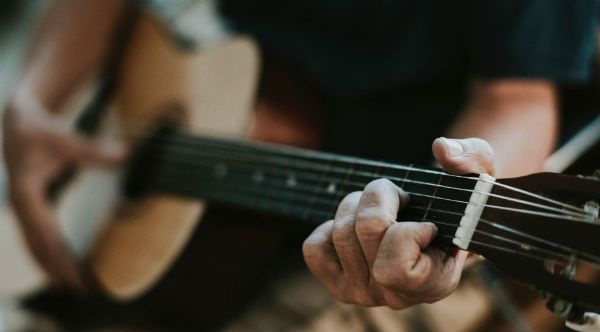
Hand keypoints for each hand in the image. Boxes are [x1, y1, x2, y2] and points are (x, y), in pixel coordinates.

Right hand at [3, 97, 124, 288]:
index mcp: (26, 193)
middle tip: (78, 288)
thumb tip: (127, 157)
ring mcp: (24, 207)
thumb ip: (94, 151)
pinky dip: (50, 251)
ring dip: (51, 264)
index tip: (73, 272)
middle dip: (55, 268)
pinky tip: (64, 263)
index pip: (43, 232)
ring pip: (34, 243)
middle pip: (37, 245)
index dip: (59, 254)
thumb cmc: (41, 130)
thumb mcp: (66, 139)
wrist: (19, 121)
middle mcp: (22, 204)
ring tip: (71, 285)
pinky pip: (38, 235)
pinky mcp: (32, 205)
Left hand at [303, 137, 494, 308]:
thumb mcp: (478, 179)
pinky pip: (314, 248)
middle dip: (380, 197)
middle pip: (364, 232)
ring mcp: (363, 294)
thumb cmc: (457, 207)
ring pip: (340, 232)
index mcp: (436, 283)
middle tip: (399, 199)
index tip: (428, 223)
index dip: (406, 232)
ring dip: (357, 205)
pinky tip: (356, 229)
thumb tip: (442, 150)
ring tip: (381, 209)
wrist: (433, 228)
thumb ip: (473, 159)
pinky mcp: (336, 284)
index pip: (393, 267)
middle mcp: (397, 297)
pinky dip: (329, 228)